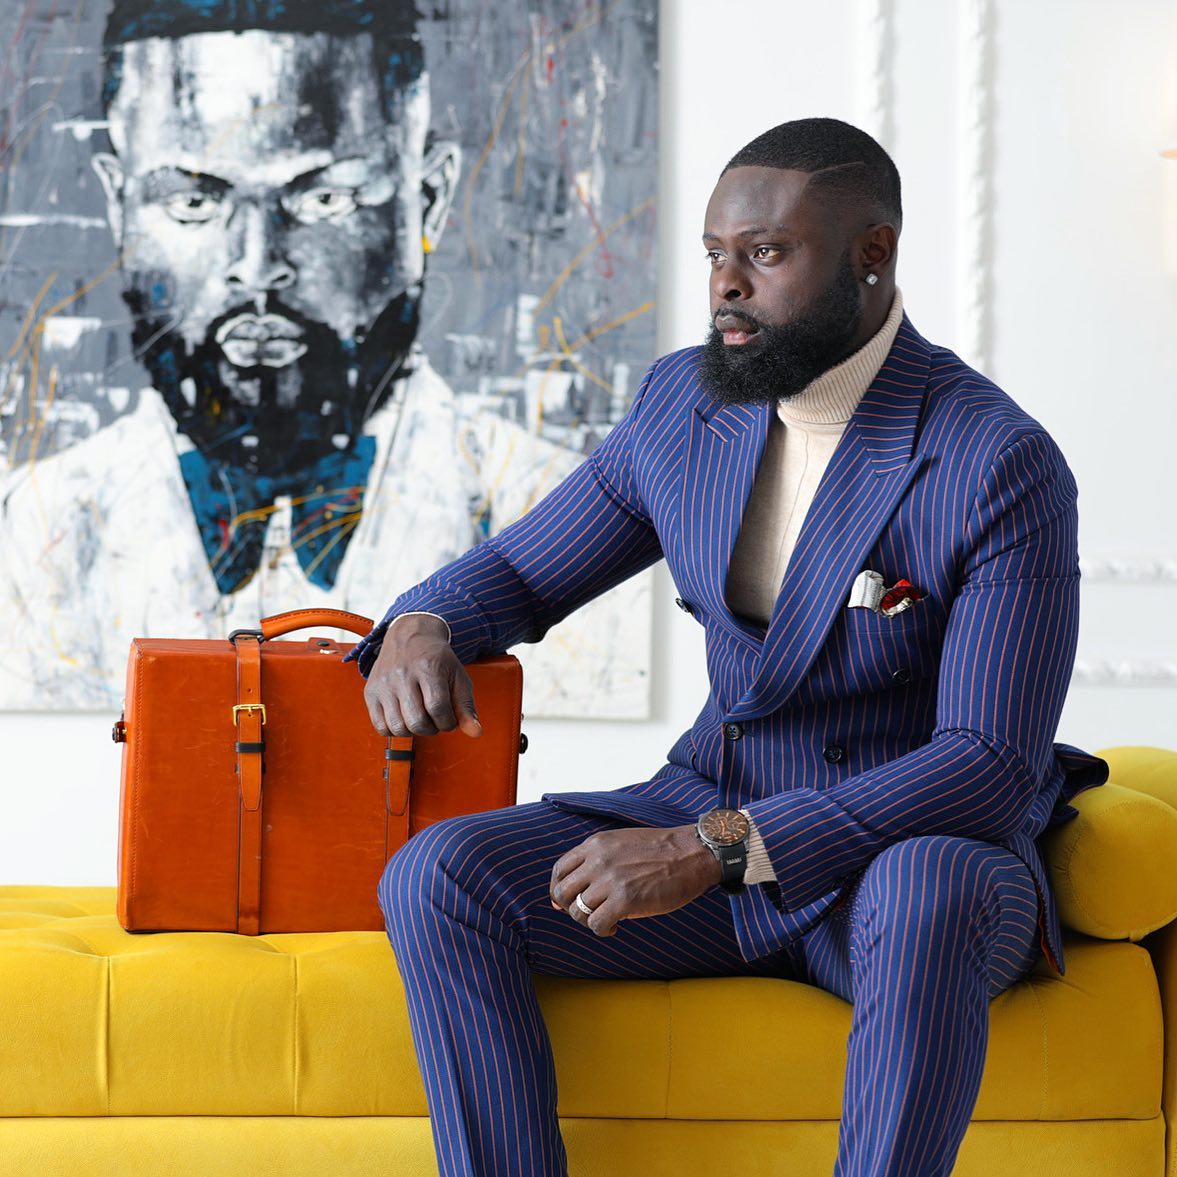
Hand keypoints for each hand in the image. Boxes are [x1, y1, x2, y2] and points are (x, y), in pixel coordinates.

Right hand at [363, 614, 481, 737]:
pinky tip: (404, 718)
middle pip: (417, 721)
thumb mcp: (458, 677)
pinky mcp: (371, 692)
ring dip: (414, 731)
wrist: (410, 636)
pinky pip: (380, 726)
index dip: (448, 722)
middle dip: (432, 728)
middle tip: (435, 718)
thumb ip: (466, 706)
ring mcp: (383, 684)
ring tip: (420, 718)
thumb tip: (476, 732)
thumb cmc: (436, 659)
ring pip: (398, 727)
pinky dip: (394, 730)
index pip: (438, 708)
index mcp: (428, 668)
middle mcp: (402, 675)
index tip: (449, 718)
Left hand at [549, 825, 722, 936]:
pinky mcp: (625, 900)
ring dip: (588, 921)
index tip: (567, 902)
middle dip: (571, 908)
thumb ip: (596, 861)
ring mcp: (610, 880)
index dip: (559, 890)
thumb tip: (570, 893)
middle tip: (589, 914)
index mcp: (596, 845)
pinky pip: (596, 924)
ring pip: (578, 911)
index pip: (560, 870)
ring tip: (606, 921)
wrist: (693, 853)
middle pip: (563, 892)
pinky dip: (602, 931)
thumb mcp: (621, 844)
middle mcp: (598, 860)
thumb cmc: (661, 852)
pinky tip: (615, 928)